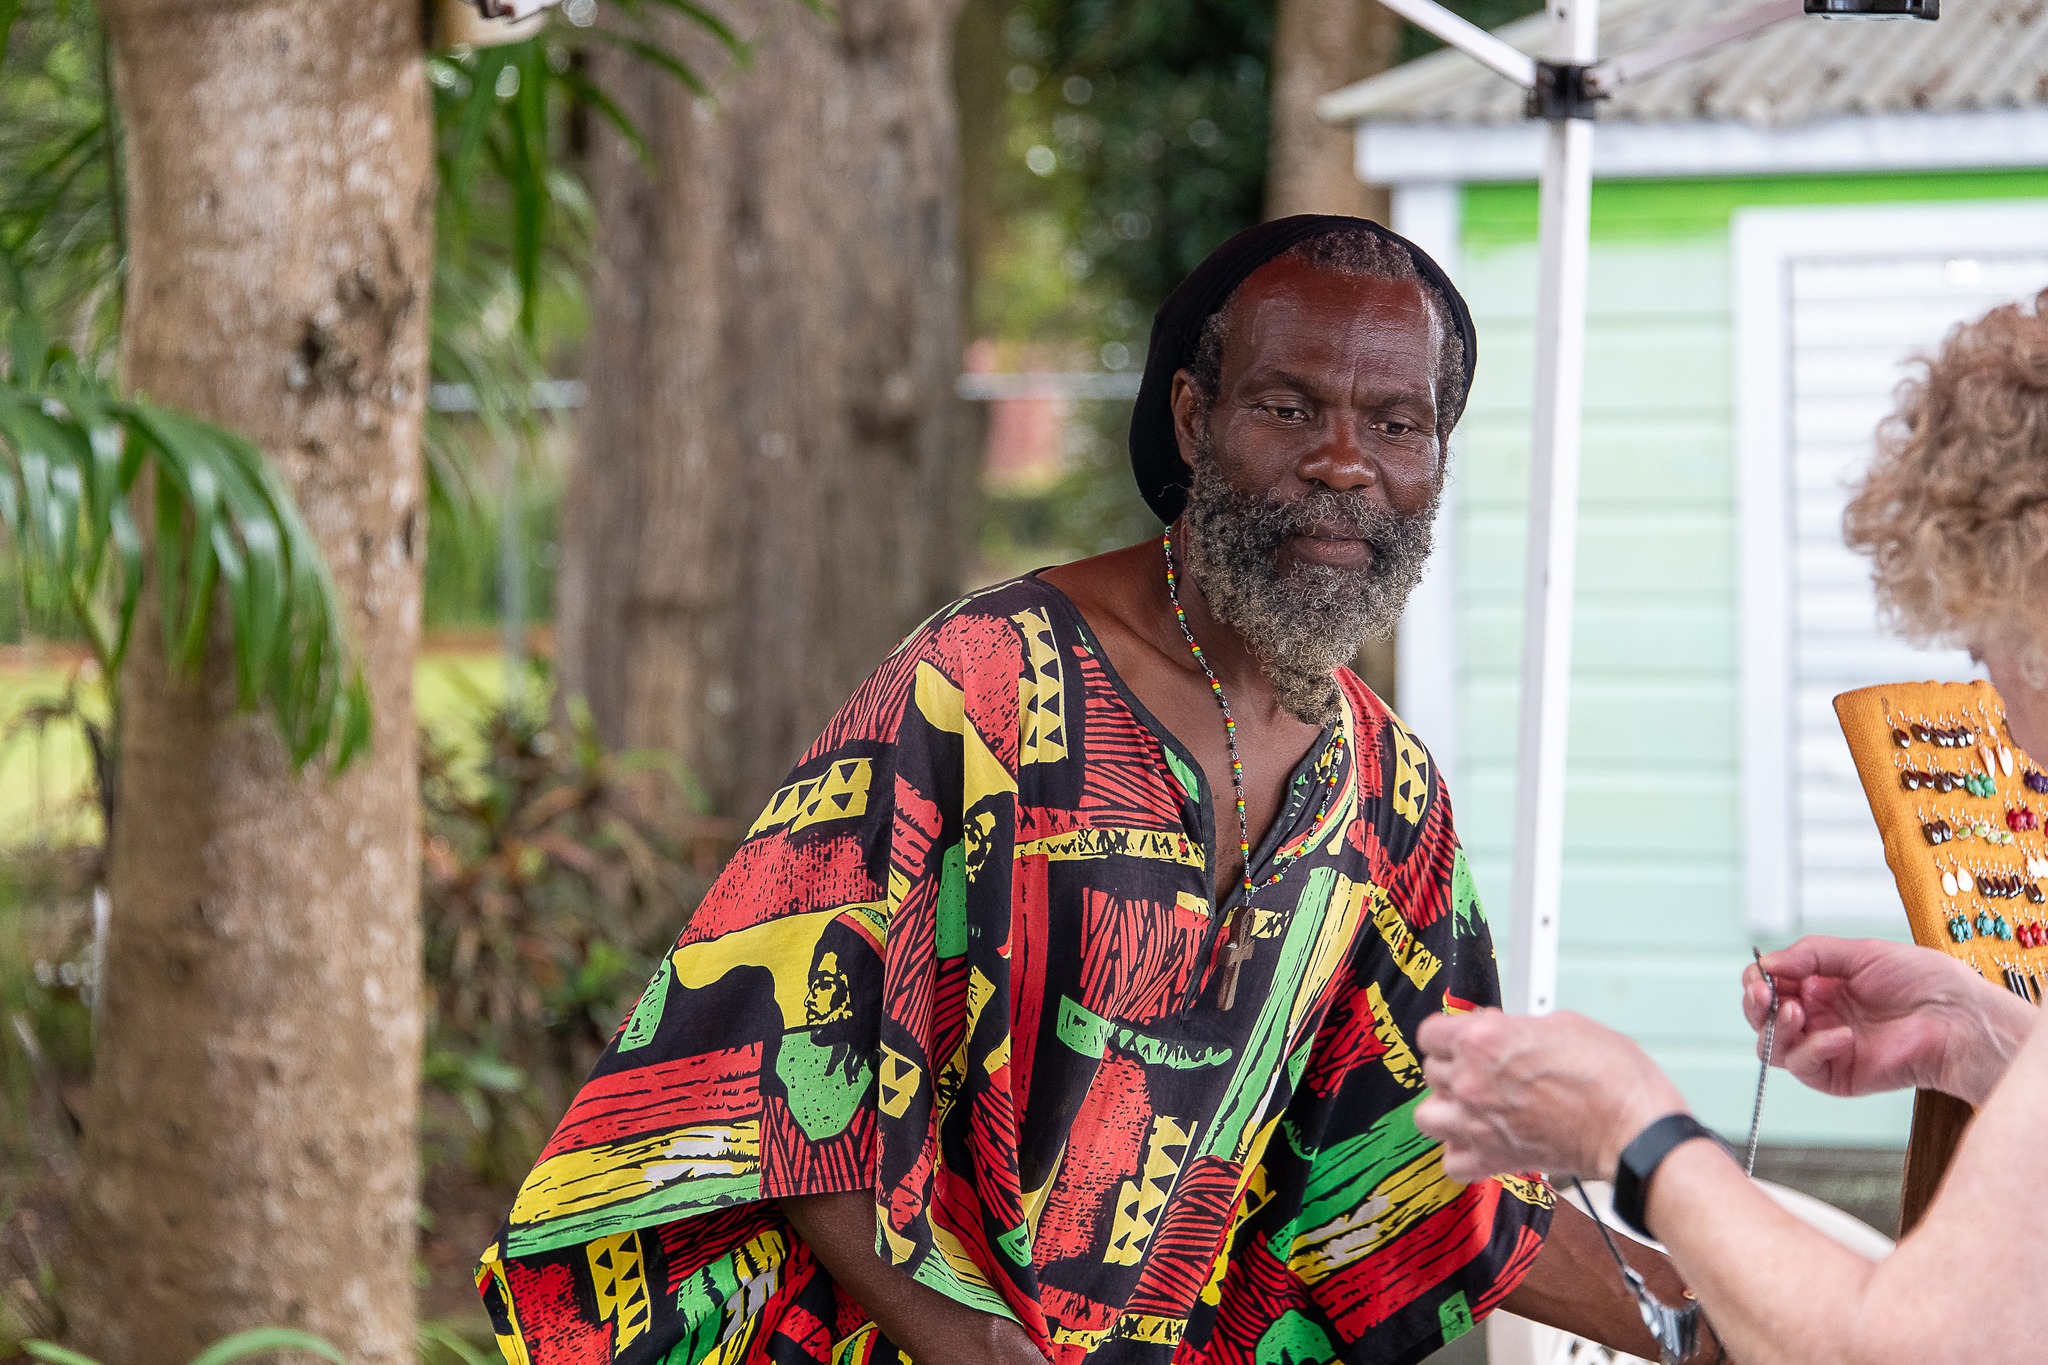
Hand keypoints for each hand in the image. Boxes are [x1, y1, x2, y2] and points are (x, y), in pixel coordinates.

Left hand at [1415, 1009, 1687, 1181]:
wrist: (1635, 1131)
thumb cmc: (1613, 1077)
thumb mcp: (1564, 1023)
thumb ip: (1519, 1026)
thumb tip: (1506, 1030)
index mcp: (1484, 1040)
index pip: (1430, 1031)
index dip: (1450, 1031)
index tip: (1465, 1036)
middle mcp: (1472, 1081)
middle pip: (1432, 1070)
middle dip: (1454, 1066)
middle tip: (1484, 1069)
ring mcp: (1478, 1123)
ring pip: (1428, 1116)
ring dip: (1446, 1108)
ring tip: (1471, 1104)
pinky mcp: (1494, 1159)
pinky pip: (1452, 1162)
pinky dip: (1461, 1154)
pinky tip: (1479, 1141)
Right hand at [1744, 936, 2035, 1104]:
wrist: (1958, 1019)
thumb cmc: (1923, 982)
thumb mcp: (1861, 952)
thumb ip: (1808, 954)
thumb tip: (1764, 963)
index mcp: (1821, 985)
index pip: (1770, 984)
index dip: (1757, 980)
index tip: (1760, 975)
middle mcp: (1818, 1016)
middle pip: (1762, 1017)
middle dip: (1755, 1004)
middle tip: (1762, 993)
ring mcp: (1824, 1047)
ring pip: (1771, 1046)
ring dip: (1776, 1027)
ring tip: (1796, 1012)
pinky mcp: (1837, 1076)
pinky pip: (1803, 1066)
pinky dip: (1814, 1049)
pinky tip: (1840, 1036)